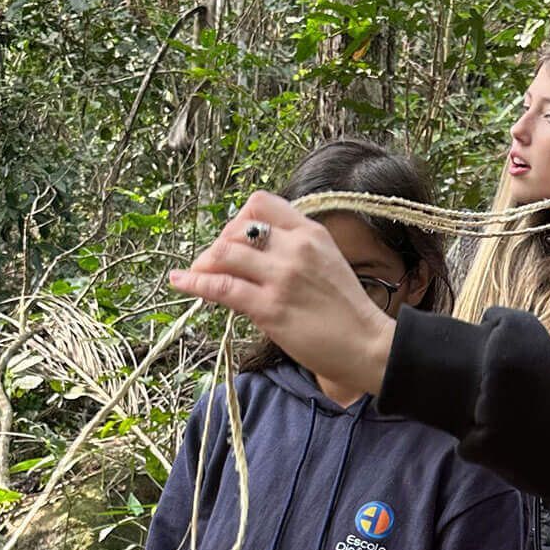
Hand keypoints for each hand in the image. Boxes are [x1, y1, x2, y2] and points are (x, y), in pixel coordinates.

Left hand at [169, 192, 396, 393]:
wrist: (368, 345)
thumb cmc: (347, 310)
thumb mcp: (326, 263)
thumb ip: (295, 250)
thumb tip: (253, 251)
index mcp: (311, 233)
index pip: (261, 204)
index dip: (238, 219)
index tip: (233, 239)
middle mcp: (296, 248)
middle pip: (237, 228)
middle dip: (216, 245)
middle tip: (211, 265)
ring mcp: (282, 277)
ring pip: (224, 253)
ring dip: (203, 264)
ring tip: (195, 275)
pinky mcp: (270, 308)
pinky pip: (220, 287)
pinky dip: (194, 283)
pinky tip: (180, 282)